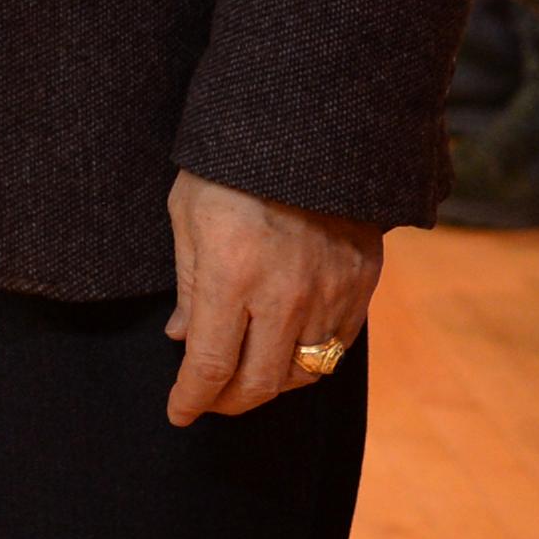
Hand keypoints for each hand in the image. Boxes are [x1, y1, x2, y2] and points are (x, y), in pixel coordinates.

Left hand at [161, 171, 382, 425]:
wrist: (309, 125)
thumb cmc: (231, 165)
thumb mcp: (188, 214)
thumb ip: (189, 284)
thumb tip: (182, 339)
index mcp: (233, 275)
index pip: (211, 366)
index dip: (192, 399)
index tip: (178, 413)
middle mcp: (285, 294)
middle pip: (259, 383)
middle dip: (227, 403)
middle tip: (208, 401)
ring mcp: (330, 292)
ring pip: (302, 373)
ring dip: (269, 387)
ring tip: (245, 379)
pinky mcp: (361, 283)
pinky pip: (337, 346)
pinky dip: (310, 361)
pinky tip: (288, 354)